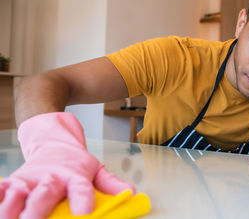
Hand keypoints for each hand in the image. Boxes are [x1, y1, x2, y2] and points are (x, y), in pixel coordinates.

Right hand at [0, 112, 134, 218]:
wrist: (54, 143)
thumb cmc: (75, 162)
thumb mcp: (96, 170)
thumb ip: (111, 183)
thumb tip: (130, 192)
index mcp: (75, 176)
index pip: (81, 189)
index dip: (82, 200)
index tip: (84, 212)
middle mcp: (52, 178)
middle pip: (45, 194)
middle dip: (40, 209)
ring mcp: (31, 179)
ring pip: (19, 193)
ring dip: (14, 205)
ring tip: (13, 215)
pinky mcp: (14, 180)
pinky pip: (2, 189)